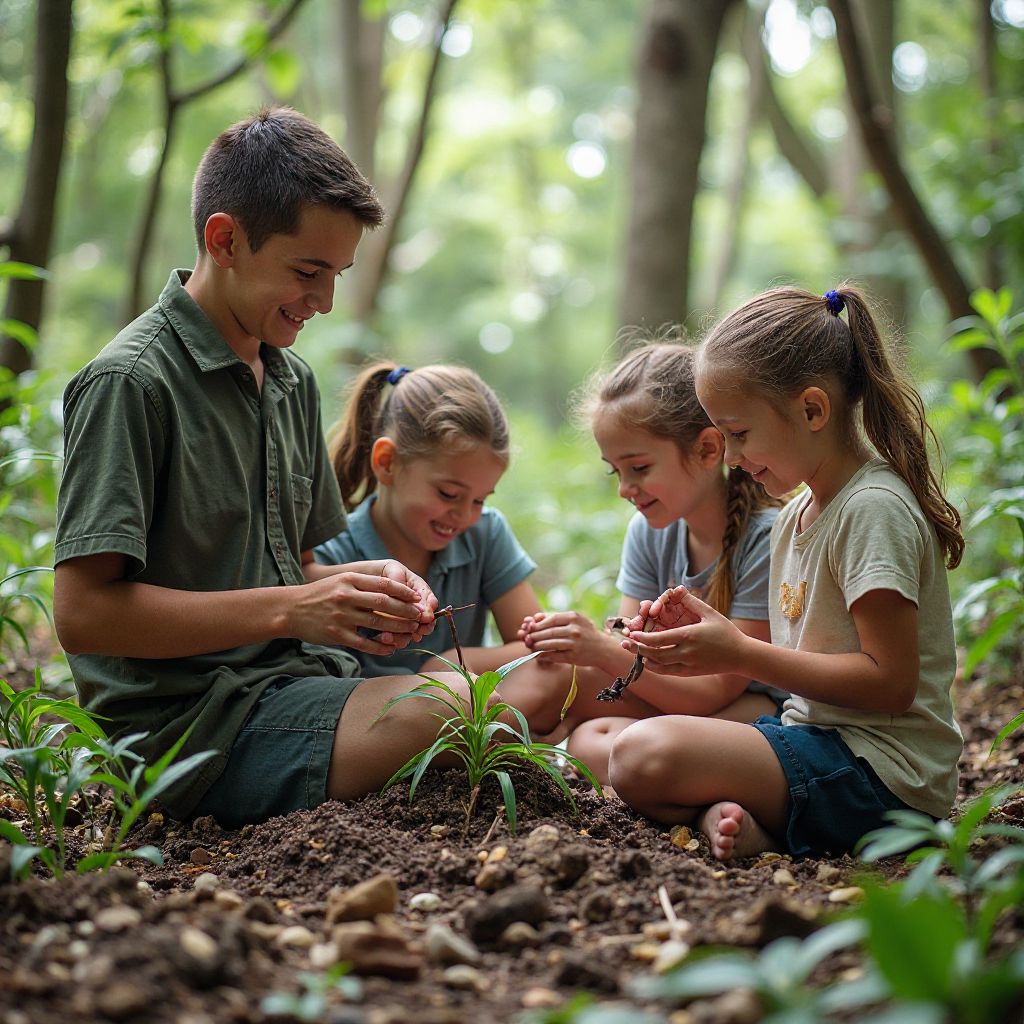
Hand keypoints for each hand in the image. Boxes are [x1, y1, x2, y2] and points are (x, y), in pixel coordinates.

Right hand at [288, 564, 436, 654]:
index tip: (417, 598)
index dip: (404, 592)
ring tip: (411, 632)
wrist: (290, 609)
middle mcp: (346, 596)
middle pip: (384, 603)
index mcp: (350, 579)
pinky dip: (380, 647)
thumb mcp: (341, 581)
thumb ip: (365, 584)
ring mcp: (341, 616)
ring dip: (398, 628)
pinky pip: (364, 643)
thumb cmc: (321, 594)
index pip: (384, 584)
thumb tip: (396, 591)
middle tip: (419, 616)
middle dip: (406, 611)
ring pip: (378, 623)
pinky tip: (390, 648)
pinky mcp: (336, 634)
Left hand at [379, 560, 437, 637]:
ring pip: (412, 633)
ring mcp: (404, 620)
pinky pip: (397, 638)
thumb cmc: (376, 572)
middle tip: (419, 630)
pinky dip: (393, 640)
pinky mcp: (391, 630)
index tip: (426, 617)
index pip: (430, 600)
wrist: (357, 582)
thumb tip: (414, 599)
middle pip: (426, 621)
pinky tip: (385, 637)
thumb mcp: (390, 570)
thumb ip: (400, 582)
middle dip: (423, 627)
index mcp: (418, 589)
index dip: (430, 609)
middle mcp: (414, 606)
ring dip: (407, 636)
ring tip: (398, 635)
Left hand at [517, 609, 610, 666]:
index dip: (539, 623)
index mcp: (574, 617)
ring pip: (550, 644)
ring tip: (531, 646)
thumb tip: (535, 618)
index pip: (551, 619)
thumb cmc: (585, 632)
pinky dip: (545, 656)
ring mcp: (575, 643)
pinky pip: (555, 656)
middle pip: (549, 632)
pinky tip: (539, 656)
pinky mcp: (574, 656)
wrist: (603, 649)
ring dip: (538, 646)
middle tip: (527, 638)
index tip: (530, 627)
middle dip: (535, 635)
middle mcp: (575, 629)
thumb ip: (556, 617)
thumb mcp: (575, 620)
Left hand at [623, 586, 745, 676]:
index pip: (660, 639)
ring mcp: (688, 664)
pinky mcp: (691, 672)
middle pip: (656, 653)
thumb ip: (691, 602)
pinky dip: (656, 667)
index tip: (632, 633)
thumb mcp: (709, 613)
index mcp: (689, 636)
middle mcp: (687, 652)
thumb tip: (677, 589)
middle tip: (624, 643)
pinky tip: (648, 661)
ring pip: (660, 665)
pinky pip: (669, 672)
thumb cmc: (726, 632)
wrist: (741, 656)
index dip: (643, 637)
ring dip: (644, 658)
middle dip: (638, 648)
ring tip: (633, 651)